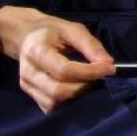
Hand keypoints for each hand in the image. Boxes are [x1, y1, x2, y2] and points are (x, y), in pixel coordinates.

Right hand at [0, 6, 115, 113]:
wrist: (27, 37)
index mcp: (37, 51)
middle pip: (58, 91)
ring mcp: (26, 85)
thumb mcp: (73, 29)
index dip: (90, 72)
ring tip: (88, 81)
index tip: (110, 69)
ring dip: (77, 96)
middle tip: (99, 76)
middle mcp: (28, 72)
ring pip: (54, 102)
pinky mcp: (30, 94)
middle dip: (85, 86)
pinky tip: (75, 88)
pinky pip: (50, 106)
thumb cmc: (52, 32)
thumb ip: (90, 45)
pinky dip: (66, 102)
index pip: (64, 70)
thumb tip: (108, 64)